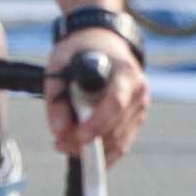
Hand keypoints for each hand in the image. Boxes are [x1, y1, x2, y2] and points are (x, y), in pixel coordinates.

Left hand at [44, 28, 149, 161]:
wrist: (102, 42)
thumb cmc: (79, 52)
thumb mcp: (59, 64)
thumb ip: (55, 97)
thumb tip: (58, 130)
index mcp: (125, 72)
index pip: (116, 102)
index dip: (97, 122)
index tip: (79, 134)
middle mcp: (139, 90)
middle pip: (115, 126)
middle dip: (86, 140)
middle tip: (58, 143)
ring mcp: (140, 106)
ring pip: (118, 140)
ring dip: (90, 149)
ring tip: (63, 144)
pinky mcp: (137, 119)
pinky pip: (122, 144)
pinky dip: (103, 154)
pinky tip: (82, 153)